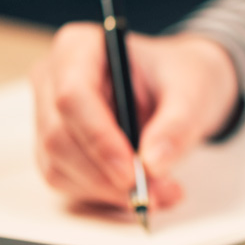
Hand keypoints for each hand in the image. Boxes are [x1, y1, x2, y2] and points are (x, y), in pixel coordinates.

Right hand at [30, 23, 237, 208]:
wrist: (182, 87)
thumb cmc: (182, 76)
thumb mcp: (193, 91)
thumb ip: (178, 124)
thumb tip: (154, 163)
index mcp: (79, 47)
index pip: (72, 97)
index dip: (99, 140)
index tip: (133, 173)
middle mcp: (54, 80)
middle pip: (60, 138)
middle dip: (108, 175)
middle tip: (157, 193)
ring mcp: (50, 116)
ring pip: (60, 167)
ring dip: (109, 192)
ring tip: (162, 193)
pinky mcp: (59, 149)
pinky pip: (70, 182)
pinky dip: (106, 197)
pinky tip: (144, 193)